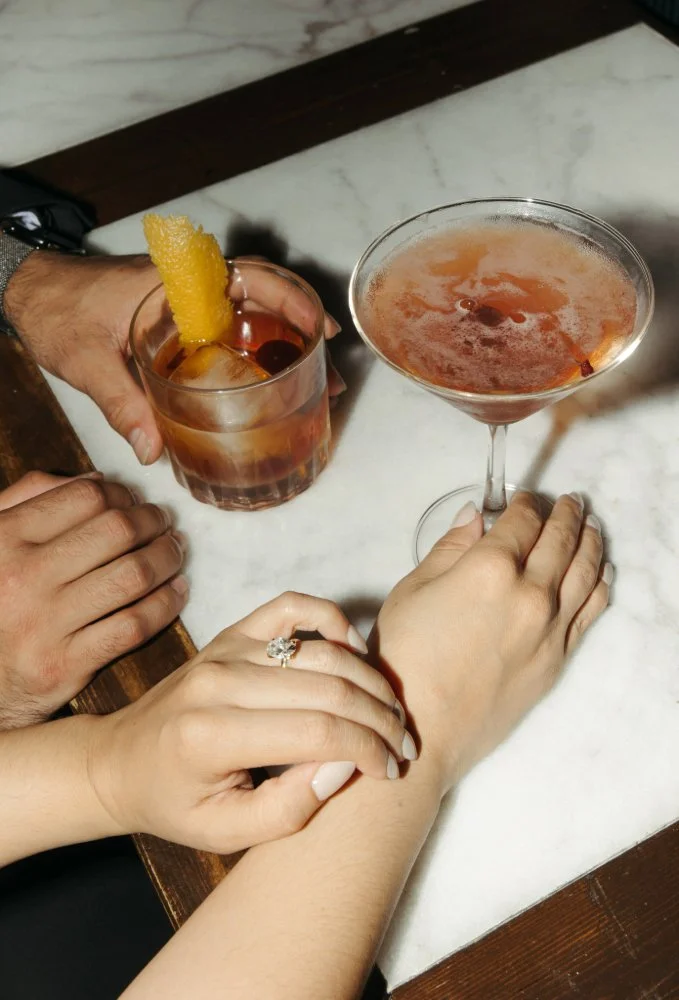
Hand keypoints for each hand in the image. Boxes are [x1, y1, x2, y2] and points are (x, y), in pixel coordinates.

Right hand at [0, 472, 186, 728]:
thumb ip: (31, 499)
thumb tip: (97, 481)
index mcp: (4, 538)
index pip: (86, 497)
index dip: (123, 495)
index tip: (136, 501)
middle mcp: (22, 577)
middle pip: (117, 531)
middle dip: (153, 522)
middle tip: (165, 524)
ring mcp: (45, 624)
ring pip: (133, 576)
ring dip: (167, 558)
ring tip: (175, 551)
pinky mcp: (65, 665)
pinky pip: (134, 625)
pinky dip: (166, 604)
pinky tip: (176, 592)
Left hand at [5, 252, 344, 464]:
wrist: (32, 293)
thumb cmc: (58, 310)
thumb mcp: (86, 360)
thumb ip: (120, 402)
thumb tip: (153, 451)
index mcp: (176, 284)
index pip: (248, 275)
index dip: (291, 299)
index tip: (318, 329)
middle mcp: (192, 290)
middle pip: (266, 297)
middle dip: (305, 329)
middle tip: (330, 370)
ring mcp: (190, 304)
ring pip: (254, 315)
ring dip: (287, 344)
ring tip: (316, 383)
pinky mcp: (183, 321)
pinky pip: (232, 331)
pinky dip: (258, 352)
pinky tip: (269, 385)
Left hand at [90, 592, 415, 853]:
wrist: (122, 760)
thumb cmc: (175, 802)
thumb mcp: (227, 831)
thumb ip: (291, 806)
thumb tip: (347, 763)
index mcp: (213, 736)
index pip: (318, 732)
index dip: (370, 749)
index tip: (392, 770)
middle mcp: (220, 682)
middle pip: (329, 688)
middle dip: (380, 718)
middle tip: (404, 745)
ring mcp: (227, 649)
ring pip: (322, 651)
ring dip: (369, 679)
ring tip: (389, 712)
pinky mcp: (233, 632)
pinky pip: (293, 607)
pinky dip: (332, 619)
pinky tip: (355, 651)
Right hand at [372, 493, 611, 794]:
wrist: (424, 726)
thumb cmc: (407, 657)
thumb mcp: (413, 589)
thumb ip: (450, 547)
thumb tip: (474, 517)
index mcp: (490, 568)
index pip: (521, 521)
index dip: (525, 504)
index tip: (524, 499)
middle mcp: (530, 593)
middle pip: (560, 540)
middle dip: (566, 515)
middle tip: (570, 502)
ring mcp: (550, 627)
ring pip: (585, 570)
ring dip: (590, 541)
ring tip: (590, 526)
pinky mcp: (558, 657)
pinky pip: (591, 610)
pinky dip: (600, 583)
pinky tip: (600, 571)